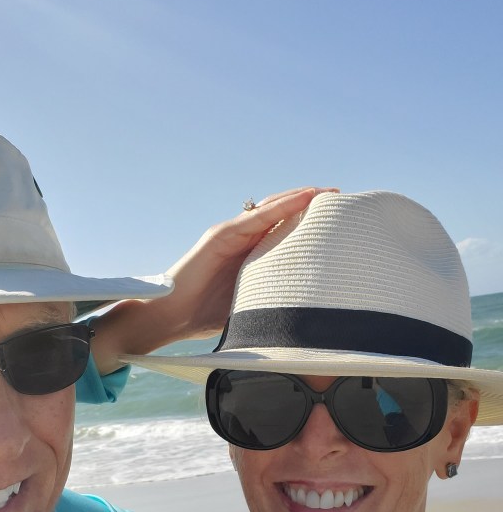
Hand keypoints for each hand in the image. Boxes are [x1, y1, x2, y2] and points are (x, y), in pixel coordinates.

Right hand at [91, 187, 334, 373]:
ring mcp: (230, 234)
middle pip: (282, 214)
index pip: (285, 232)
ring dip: (301, 198)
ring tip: (329, 194)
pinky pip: (256, 217)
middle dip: (312, 206)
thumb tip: (308, 314)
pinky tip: (304, 199)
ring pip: (272, 209)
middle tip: (342, 201)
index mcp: (250, 255)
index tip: (340, 223)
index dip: (310, 224)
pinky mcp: (220, 236)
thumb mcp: (251, 305)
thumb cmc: (204, 317)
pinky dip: (281, 207)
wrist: (169, 317)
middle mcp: (241, 240)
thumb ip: (272, 299)